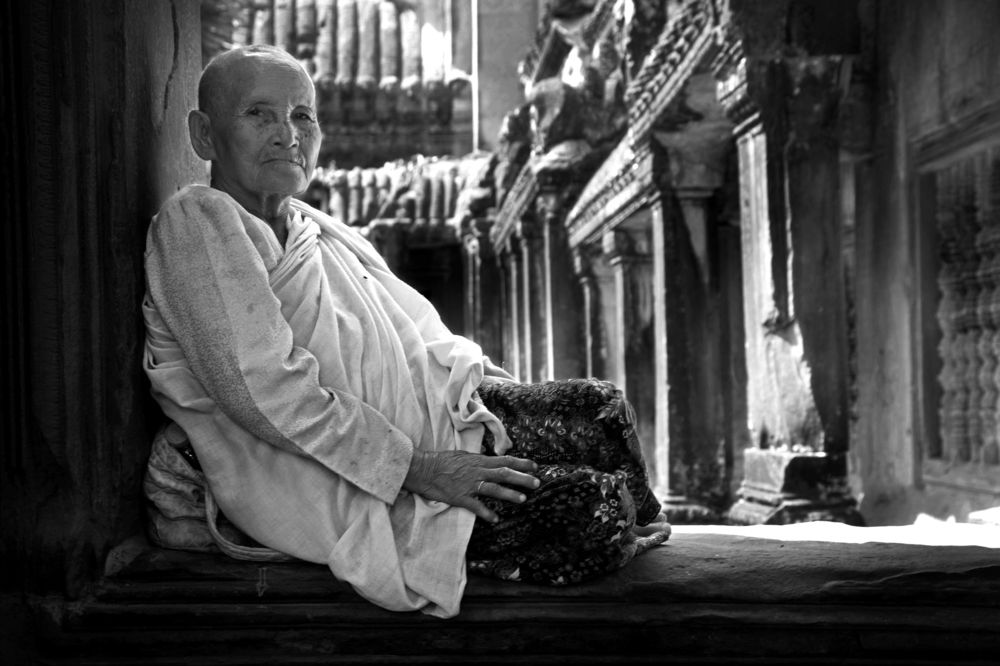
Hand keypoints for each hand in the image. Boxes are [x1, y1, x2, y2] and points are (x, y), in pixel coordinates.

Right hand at [403, 449, 539, 522]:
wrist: (423, 469)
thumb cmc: (441, 461)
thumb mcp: (463, 456)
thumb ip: (478, 460)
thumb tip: (489, 460)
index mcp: (479, 461)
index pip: (505, 460)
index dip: (521, 463)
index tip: (535, 466)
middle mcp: (477, 471)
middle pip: (504, 473)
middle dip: (522, 478)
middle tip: (537, 482)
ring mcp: (469, 484)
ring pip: (494, 489)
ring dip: (509, 494)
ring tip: (523, 499)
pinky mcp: (460, 497)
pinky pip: (476, 506)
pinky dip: (486, 513)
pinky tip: (495, 520)